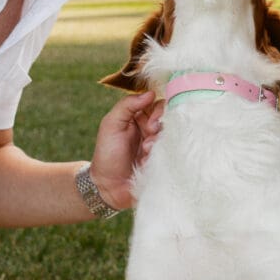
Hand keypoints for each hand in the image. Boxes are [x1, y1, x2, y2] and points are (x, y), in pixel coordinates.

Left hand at [89, 93, 164, 210]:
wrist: (108, 187)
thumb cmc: (107, 154)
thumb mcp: (111, 124)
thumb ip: (127, 105)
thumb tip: (150, 93)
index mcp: (138, 117)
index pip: (157, 104)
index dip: (158, 109)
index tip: (151, 120)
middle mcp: (151, 129)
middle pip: (169, 118)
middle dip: (161, 124)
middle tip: (151, 132)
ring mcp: (159, 145)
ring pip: (172, 134)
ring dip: (159, 141)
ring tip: (145, 151)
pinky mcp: (164, 159)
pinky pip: (173, 151)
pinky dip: (161, 154)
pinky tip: (148, 161)